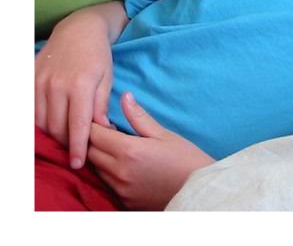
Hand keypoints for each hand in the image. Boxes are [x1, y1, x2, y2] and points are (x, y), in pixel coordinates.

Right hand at [35, 25, 112, 168]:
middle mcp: (57, 85)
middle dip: (66, 142)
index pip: (77, 125)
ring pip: (42, 121)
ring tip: (66, 137)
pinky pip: (31, 110)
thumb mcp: (107, 79)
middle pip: (57, 127)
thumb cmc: (98, 56)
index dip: (77, 148)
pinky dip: (40, 121)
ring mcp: (40, 82)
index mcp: (81, 85)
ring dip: (53, 134)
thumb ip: (101, 106)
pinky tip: (51, 124)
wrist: (78, 30)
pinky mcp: (30, 79)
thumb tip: (103, 131)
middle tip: (76, 149)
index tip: (78, 163)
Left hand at [88, 92, 214, 209]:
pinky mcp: (123, 201)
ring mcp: (120, 189)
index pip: (94, 134)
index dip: (95, 125)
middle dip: (95, 141)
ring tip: (117, 149)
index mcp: (129, 151)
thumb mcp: (164, 134)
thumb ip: (139, 116)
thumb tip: (124, 96)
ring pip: (96, 169)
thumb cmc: (185, 158)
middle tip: (110, 133)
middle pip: (90, 152)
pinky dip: (109, 173)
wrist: (197, 190)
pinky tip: (125, 166)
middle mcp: (119, 172)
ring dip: (100, 157)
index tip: (104, 121)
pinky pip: (106, 183)